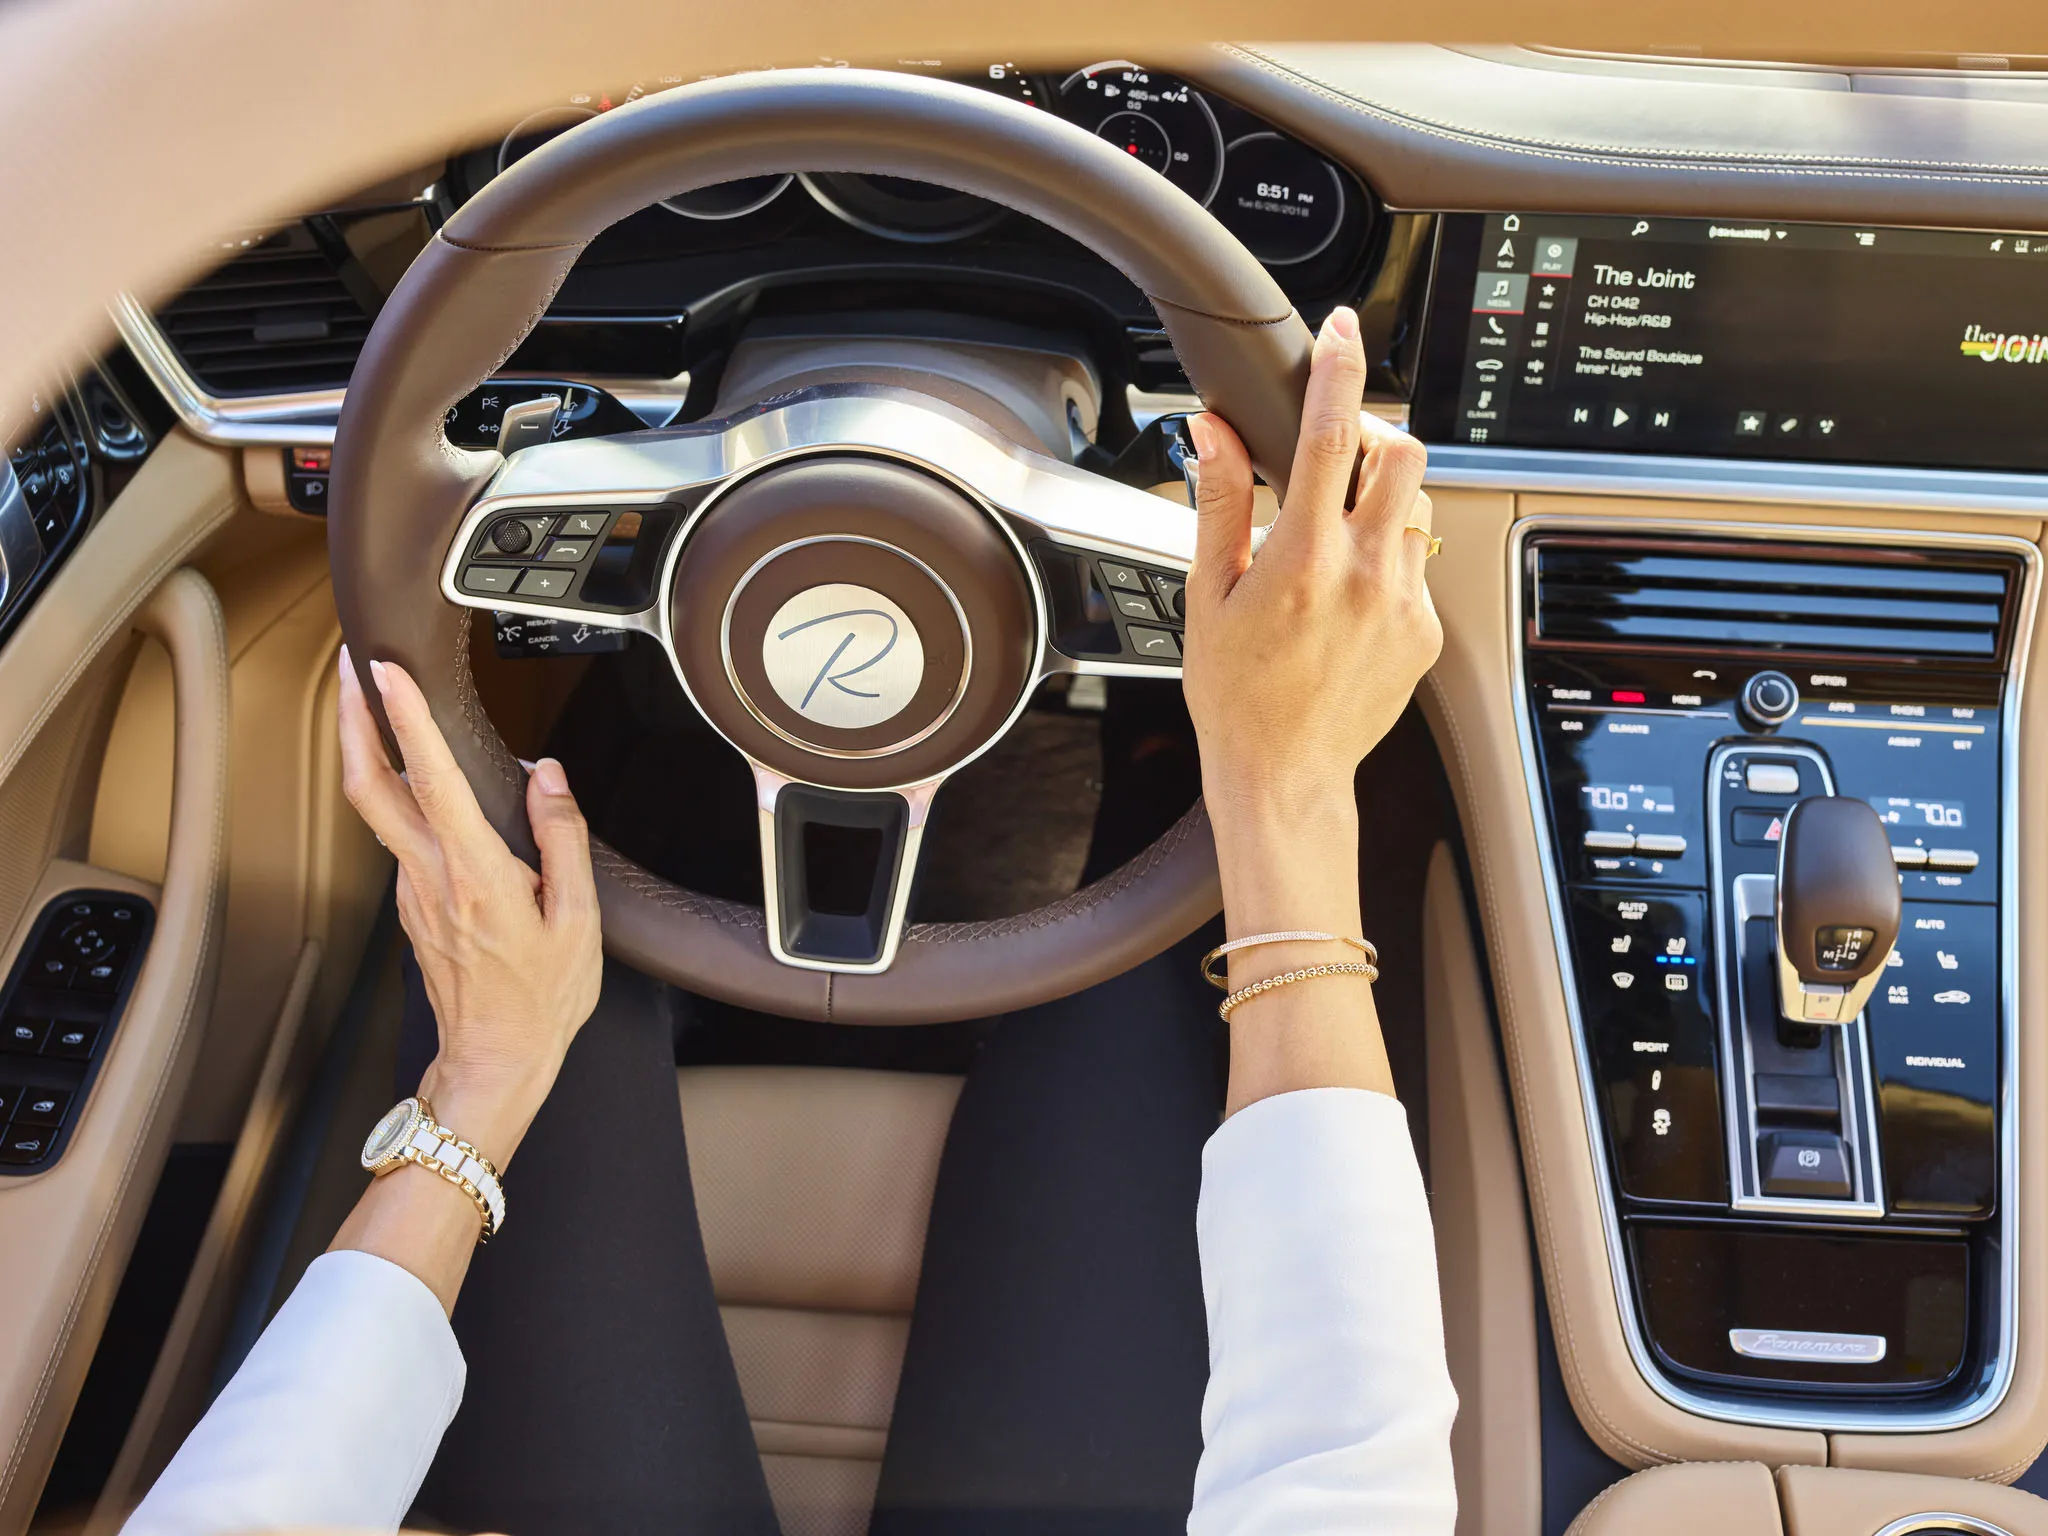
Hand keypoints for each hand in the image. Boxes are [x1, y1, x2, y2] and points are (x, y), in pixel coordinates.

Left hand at [336, 646, 601, 1166]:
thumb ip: (562, 836)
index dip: (406, 718)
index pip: (430, 777)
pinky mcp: (412, 907)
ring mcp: (412, 892)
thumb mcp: (579, 918)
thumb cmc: (542, 999)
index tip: (388, 672)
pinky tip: (427, 787)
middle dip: (355, 720)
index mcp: (474, 872)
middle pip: (370, 786)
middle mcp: (429, 876)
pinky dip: (407, 800)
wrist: (496, 1060)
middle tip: (350, 669)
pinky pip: (406, 840)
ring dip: (375, 755)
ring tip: (383, 710)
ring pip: (381, 811)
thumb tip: (548, 776)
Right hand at [1182, 305, 1441, 831]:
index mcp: (1303, 558)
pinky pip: (1420, 564)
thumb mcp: (1208, 593)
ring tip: (1337, 537)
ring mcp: (1404, 602)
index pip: (1330, 435)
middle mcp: (1364, 573)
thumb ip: (1218, 502)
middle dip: (1375, 437)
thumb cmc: (1237, 696)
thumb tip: (1209, 433)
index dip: (1337, 369)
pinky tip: (1348, 596)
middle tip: (1339, 455)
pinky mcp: (1426, 631)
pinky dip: (1389, 558)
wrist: (1285, 775)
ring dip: (1383, 499)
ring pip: (1417, 506)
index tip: (1339, 330)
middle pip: (1403, 454)